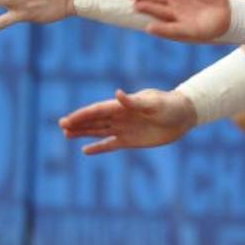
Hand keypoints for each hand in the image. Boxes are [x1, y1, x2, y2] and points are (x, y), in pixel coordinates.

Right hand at [59, 88, 196, 153]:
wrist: (184, 115)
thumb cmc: (170, 105)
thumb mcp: (154, 103)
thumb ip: (134, 101)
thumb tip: (117, 94)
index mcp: (124, 105)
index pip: (98, 110)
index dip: (83, 115)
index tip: (68, 119)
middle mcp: (121, 116)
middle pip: (95, 120)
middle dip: (78, 122)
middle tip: (61, 125)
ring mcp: (125, 128)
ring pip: (99, 131)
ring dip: (84, 132)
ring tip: (66, 134)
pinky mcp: (131, 140)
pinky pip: (111, 144)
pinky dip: (99, 147)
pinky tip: (85, 150)